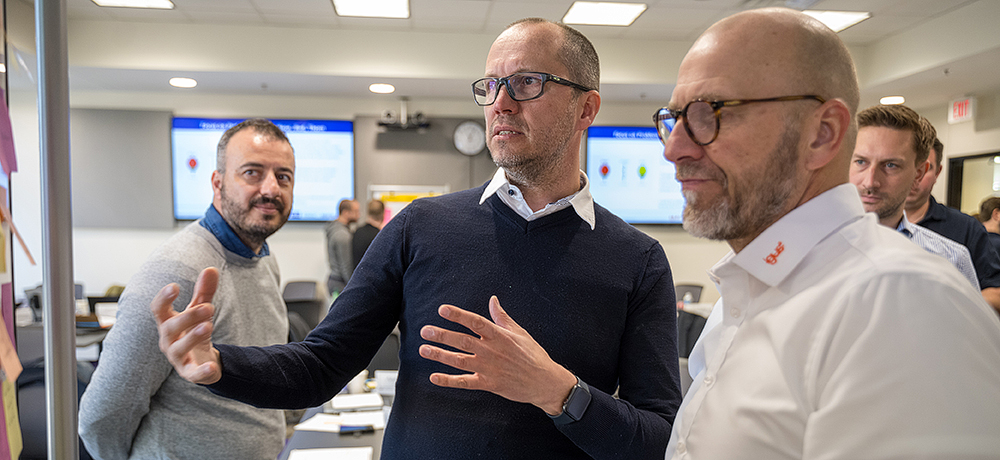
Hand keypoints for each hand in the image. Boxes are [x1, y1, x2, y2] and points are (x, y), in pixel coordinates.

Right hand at [151, 267, 222, 384]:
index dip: (163, 299)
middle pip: (170, 328)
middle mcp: (168, 340)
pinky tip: (212, 367)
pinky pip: (193, 374)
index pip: (158, 310)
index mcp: (168, 322)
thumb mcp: (200, 310)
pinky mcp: (190, 373)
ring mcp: (177, 358)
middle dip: (188, 317)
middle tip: (208, 307)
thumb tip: (211, 269)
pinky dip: (201, 372)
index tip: (175, 286)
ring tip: (208, 325)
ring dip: (192, 337)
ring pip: (179, 349)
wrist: (202, 361)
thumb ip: (204, 292)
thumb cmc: (195, 331)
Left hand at [418, 296, 576, 414]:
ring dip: (440, 355)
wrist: (544, 382)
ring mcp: (489, 368)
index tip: (443, 310)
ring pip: (460, 361)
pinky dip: (448, 381)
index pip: (475, 322)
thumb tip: (493, 300)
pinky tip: (434, 377)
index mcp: (499, 336)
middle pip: (462, 341)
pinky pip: (465, 382)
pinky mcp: (488, 384)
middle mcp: (492, 351)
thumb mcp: (520, 332)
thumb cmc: (533, 355)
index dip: (458, 316)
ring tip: (424, 349)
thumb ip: (502, 317)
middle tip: (425, 331)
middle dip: (442, 335)